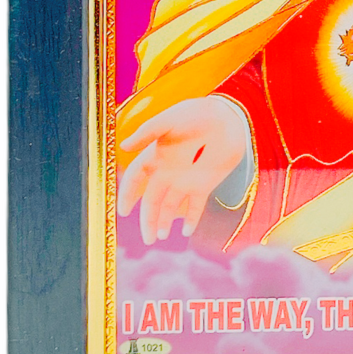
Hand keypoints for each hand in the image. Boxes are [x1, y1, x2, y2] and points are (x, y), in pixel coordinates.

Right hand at [118, 97, 249, 243]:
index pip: (136, 179)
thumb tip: (123, 145)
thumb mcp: (170, 119)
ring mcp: (186, 179)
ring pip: (171, 206)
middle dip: (148, 219)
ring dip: (165, 221)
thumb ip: (148, 131)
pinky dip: (192, 219)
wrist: (229, 116)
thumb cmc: (197, 113)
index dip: (128, 194)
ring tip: (160, 236)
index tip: (124, 211)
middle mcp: (168, 171)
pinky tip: (187, 231)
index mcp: (156, 156)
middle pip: (153, 200)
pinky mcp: (205, 184)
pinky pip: (196, 206)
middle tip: (147, 239)